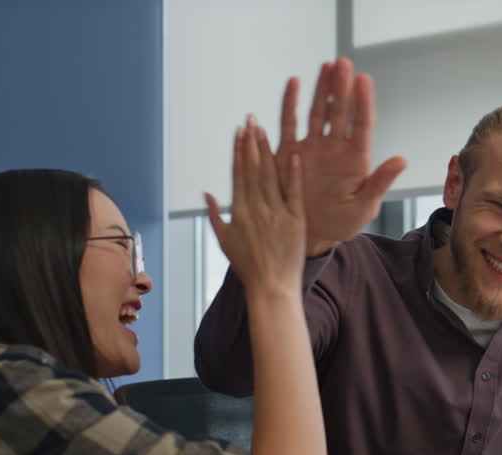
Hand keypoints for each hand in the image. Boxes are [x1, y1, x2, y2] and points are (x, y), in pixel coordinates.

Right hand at [204, 116, 305, 294]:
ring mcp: (276, 213)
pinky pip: (293, 192)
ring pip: (270, 175)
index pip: (237, 174)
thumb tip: (206, 193)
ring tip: (264, 129)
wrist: (271, 287)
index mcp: (238, 212)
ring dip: (267, 150)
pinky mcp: (295, 220)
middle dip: (250, 142)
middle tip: (250, 119)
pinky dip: (293, 172)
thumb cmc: (248, 267)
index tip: (238, 132)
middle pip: (252, 169)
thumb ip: (214, 215)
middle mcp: (255, 208)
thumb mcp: (224, 241)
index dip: (237, 151)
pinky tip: (293, 153)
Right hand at [276, 57, 405, 256]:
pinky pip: (290, 124)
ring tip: (327, 66)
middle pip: (340, 112)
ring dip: (322, 89)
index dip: (363, 102)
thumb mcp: (364, 206)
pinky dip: (290, 104)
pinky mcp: (290, 153)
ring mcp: (312, 148)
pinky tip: (294, 83)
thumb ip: (380, 182)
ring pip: (317, 112)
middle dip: (342, 87)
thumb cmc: (341, 224)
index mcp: (355, 159)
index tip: (364, 80)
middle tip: (344, 63)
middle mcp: (335, 148)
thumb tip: (402, 160)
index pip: (361, 125)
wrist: (311, 236)